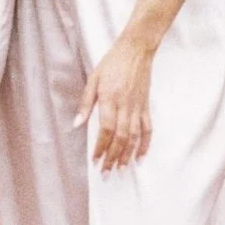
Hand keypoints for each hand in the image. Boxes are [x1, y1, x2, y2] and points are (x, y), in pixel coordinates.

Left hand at [78, 35, 154, 169]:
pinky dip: (145, 144)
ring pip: (134, 137)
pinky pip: (148, 129)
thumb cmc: (111, 63)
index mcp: (110, 99)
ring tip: (121, 169)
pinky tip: (140, 157)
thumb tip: (76, 124)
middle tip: (106, 173)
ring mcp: (138, 107)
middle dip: (113, 157)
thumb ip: (86, 103)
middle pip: (120, 138)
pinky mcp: (146, 107)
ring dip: (127, 155)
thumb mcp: (93, 79)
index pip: (106, 130)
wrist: (136, 50)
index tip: (95, 160)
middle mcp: (125, 106)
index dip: (101, 147)